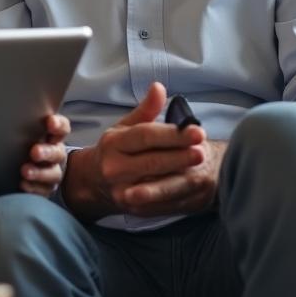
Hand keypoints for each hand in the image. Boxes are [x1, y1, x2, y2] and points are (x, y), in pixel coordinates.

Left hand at [20, 113, 70, 195]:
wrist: (32, 164)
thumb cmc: (26, 140)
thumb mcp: (27, 129)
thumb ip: (23, 120)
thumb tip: (2, 100)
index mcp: (53, 136)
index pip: (62, 128)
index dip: (58, 125)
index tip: (49, 122)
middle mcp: (56, 154)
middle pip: (57, 152)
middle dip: (47, 152)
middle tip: (34, 151)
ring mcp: (53, 172)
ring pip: (52, 174)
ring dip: (39, 173)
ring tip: (25, 171)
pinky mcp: (45, 188)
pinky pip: (43, 191)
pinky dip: (33, 188)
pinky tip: (22, 185)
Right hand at [62, 82, 211, 219]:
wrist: (93, 181)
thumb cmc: (115, 149)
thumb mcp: (126, 126)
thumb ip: (146, 109)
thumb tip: (159, 87)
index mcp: (114, 143)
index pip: (145, 137)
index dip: (172, 134)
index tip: (196, 131)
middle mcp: (114, 167)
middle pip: (151, 161)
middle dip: (179, 157)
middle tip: (202, 152)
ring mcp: (122, 190)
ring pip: (155, 184)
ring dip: (180, 178)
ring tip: (202, 171)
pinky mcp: (131, 209)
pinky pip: (157, 203)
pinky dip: (176, 196)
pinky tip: (192, 189)